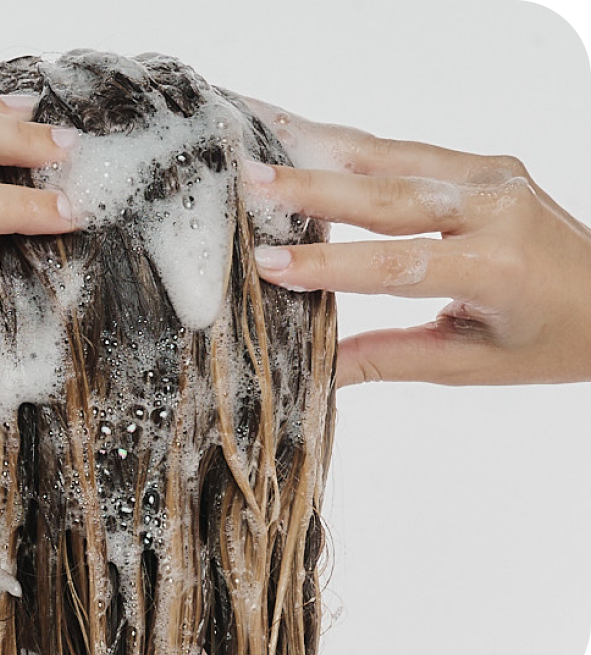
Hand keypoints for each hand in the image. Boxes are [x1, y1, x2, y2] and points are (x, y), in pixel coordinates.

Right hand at [240, 101, 590, 386]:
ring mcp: (494, 175)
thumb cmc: (551, 342)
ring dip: (320, 150)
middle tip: (250, 178)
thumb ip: (387, 359)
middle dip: (313, 188)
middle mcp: (499, 208)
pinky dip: (349, 149)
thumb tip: (314, 369)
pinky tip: (300, 138)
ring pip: (393, 158)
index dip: (329, 267)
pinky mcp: (485, 162)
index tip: (268, 265)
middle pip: (389, 195)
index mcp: (500, 268)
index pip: (398, 264)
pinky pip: (407, 152)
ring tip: (259, 139)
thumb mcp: (470, 364)